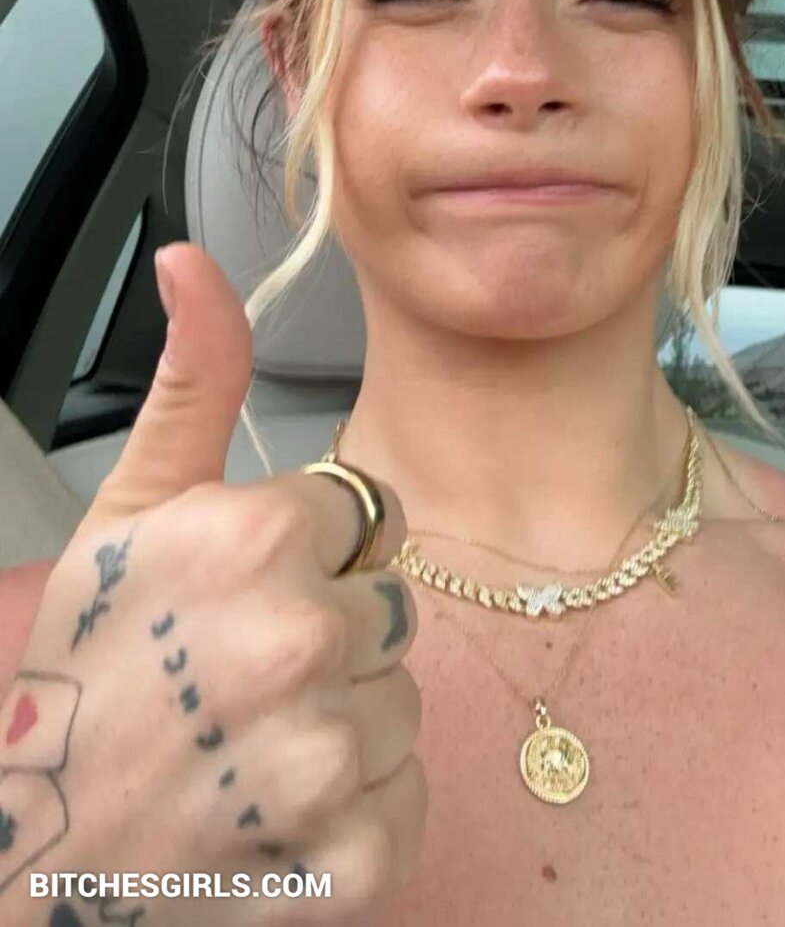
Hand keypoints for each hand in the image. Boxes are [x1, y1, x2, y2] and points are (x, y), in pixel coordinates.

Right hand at [0, 245, 426, 922]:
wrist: (38, 865)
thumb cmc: (81, 684)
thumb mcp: (129, 511)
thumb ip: (193, 379)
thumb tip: (193, 261)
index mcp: (256, 541)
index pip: (371, 517)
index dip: (312, 557)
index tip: (245, 596)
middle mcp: (302, 641)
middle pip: (391, 609)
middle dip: (330, 637)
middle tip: (238, 679)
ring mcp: (329, 759)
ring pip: (402, 705)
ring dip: (343, 728)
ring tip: (250, 748)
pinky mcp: (354, 860)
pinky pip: (404, 801)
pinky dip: (353, 819)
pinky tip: (275, 816)